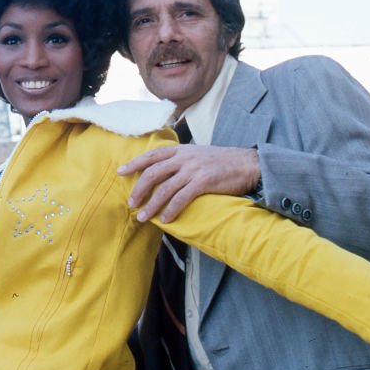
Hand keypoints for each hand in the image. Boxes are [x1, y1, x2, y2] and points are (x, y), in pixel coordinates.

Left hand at [117, 145, 260, 222]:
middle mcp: (184, 158)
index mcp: (181, 150)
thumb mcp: (198, 154)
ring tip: (143, 217)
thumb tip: (164, 172)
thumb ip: (181, 160)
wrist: (248, 163)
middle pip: (153, 173)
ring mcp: (193, 170)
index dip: (134, 163)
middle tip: (131, 203)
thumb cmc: (223, 162)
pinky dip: (171, 210)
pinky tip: (165, 219)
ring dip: (151, 205)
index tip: (121, 172)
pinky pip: (181, 198)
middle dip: (139, 189)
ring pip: (164, 188)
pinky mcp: (203, 182)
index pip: (152, 155)